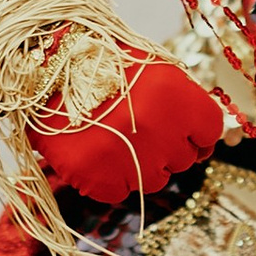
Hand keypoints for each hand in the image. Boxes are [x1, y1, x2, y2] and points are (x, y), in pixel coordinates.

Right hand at [30, 57, 224, 206]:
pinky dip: (108, 178)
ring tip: (115, 138)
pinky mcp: (96, 177)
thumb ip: (183, 104)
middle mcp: (159, 129)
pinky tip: (95, 151)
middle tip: (138, 129)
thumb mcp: (154, 69)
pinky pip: (118, 192)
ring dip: (140, 165)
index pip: (209, 132)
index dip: (197, 133)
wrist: (45, 66)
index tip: (184, 132)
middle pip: (183, 159)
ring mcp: (128, 157)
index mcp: (178, 97)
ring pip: (154, 180)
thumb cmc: (104, 64)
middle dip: (166, 147)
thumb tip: (203, 140)